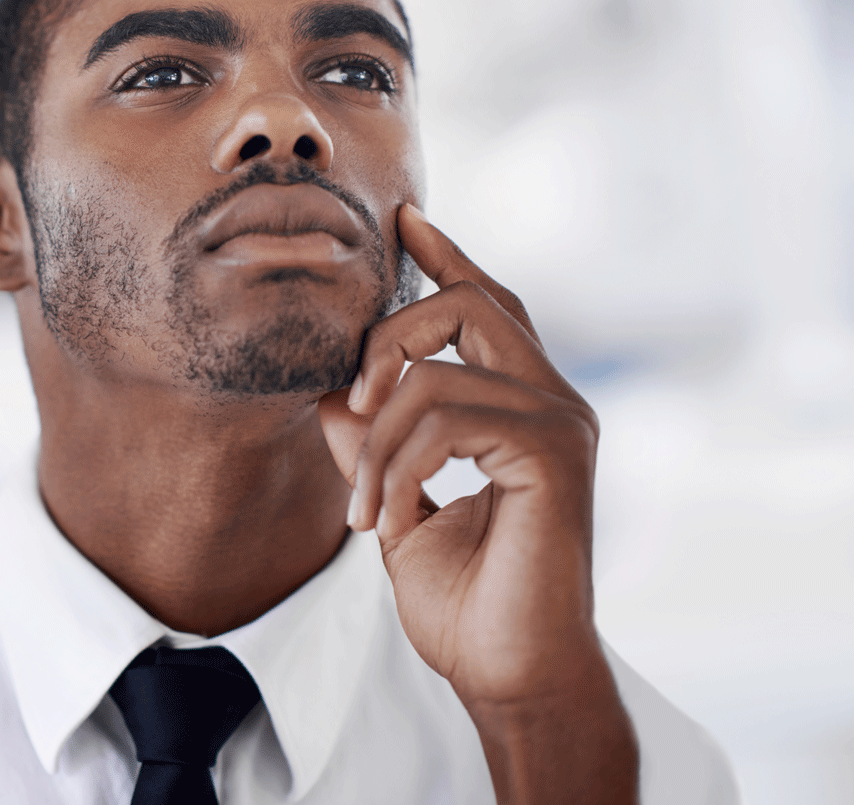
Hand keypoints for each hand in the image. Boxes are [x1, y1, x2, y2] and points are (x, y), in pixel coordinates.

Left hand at [319, 205, 636, 802]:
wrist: (507, 675)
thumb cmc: (466, 599)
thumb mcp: (397, 502)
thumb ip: (372, 440)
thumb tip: (332, 389)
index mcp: (522, 404)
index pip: (486, 302)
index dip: (446, 254)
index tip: (403, 218)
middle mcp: (553, 399)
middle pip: (471, 300)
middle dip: (389, 335)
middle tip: (351, 399)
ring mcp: (561, 421)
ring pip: (439, 369)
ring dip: (377, 442)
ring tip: (363, 513)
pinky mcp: (554, 452)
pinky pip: (445, 416)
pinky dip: (395, 467)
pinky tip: (383, 524)